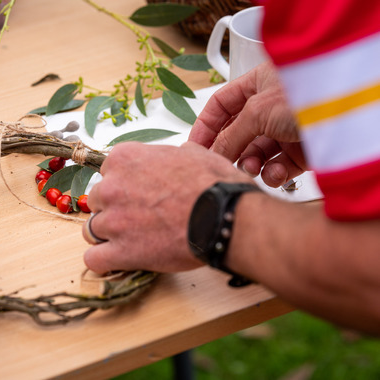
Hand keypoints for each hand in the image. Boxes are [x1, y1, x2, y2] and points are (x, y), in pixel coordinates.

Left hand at [83, 141, 252, 273]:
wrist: (223, 217)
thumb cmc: (213, 186)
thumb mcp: (194, 154)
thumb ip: (174, 154)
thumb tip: (179, 154)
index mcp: (125, 158)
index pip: (107, 172)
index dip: (123, 184)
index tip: (136, 193)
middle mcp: (112, 187)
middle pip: (97, 201)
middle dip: (113, 209)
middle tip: (138, 217)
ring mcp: (113, 220)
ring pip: (92, 230)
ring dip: (109, 236)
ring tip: (132, 240)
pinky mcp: (120, 251)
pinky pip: (94, 259)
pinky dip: (103, 261)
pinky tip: (117, 260)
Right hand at [189, 62, 306, 187]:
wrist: (348, 112)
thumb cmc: (306, 93)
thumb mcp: (256, 112)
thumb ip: (229, 135)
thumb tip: (210, 154)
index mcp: (256, 84)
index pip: (221, 107)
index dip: (205, 127)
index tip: (194, 148)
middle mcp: (270, 107)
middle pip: (237, 134)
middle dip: (229, 151)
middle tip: (220, 165)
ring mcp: (285, 129)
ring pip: (256, 154)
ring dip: (251, 164)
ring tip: (253, 167)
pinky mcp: (301, 150)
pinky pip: (278, 166)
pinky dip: (273, 173)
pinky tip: (276, 173)